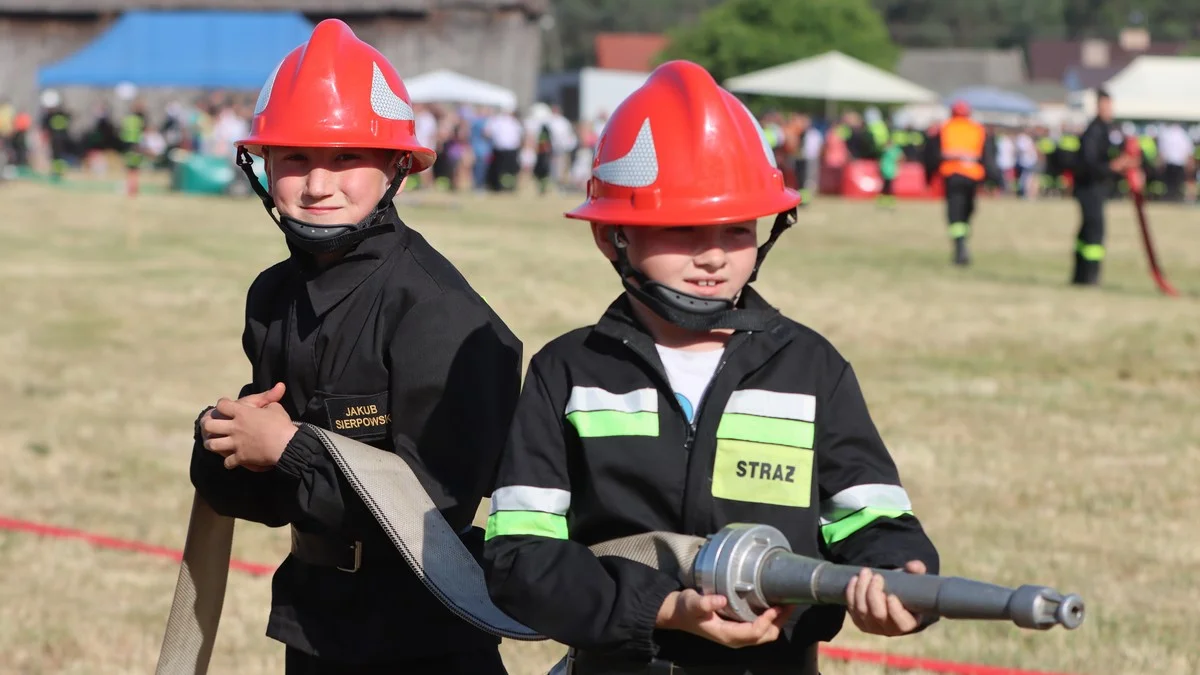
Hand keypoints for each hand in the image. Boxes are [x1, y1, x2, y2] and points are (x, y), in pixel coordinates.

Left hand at [201, 394, 297, 470]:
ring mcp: (235, 443)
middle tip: (212, 426)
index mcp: (242, 413)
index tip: (225, 405)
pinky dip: (229, 462)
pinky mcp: (240, 457)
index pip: (222, 405)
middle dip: (208, 425)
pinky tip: (232, 461)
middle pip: (209, 425)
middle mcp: (234, 428)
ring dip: (212, 444)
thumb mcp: (276, 406)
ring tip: (216, 443)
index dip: (222, 404)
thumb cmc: (280, 424)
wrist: (285, 445)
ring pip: (212, 445)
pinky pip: (228, 462)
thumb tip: (278, 388)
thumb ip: (270, 398)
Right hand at [656, 589, 791, 647]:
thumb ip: (705, 603)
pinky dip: (769, 620)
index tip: (776, 606)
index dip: (767, 621)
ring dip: (777, 621)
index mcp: (727, 635)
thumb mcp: (692, 603)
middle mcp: (735, 639)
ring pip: (764, 634)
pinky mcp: (737, 629)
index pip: (754, 632)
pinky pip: (759, 628)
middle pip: (765, 636)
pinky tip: (772, 605)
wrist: (677, 613)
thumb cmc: (685, 608)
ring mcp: (737, 635)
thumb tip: (720, 600)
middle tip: (788, 603)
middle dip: (779, 622)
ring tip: (785, 603)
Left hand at [845, 560, 926, 636]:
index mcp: (908, 623)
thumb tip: (913, 565)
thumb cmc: (906, 589)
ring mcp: (872, 627)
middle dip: (874, 593)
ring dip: (861, 589)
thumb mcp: (914, 580)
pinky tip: (855, 579)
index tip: (891, 595)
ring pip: (862, 610)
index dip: (895, 611)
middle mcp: (889, 629)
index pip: (902, 623)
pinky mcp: (859, 621)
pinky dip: (851, 592)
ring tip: (866, 572)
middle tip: (876, 576)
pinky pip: (852, 608)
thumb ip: (917, 571)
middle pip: (878, 615)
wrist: (890, 594)